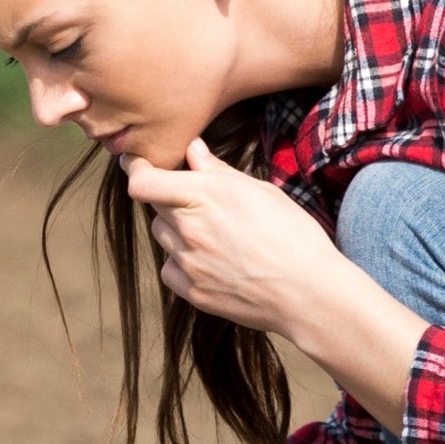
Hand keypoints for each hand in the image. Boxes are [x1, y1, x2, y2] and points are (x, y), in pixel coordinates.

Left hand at [123, 138, 352, 342]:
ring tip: (216, 234)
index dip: (136, 170)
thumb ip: (219, 171)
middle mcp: (189, 228)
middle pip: (154, 206)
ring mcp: (188, 263)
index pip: (143, 182)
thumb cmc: (294, 236)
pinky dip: (182, 262)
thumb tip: (192, 150)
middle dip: (169, 198)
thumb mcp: (261, 191)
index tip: (138, 165)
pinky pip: (170, 269)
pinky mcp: (191, 292)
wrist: (308, 293)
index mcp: (206, 195)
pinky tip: (213, 261)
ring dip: (177, 229)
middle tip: (201, 203)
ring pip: (162, 236)